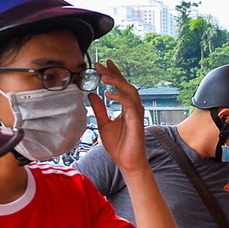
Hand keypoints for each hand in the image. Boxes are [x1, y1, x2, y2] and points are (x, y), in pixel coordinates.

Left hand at [88, 60, 148, 175]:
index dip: (113, 75)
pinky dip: (119, 97)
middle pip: (126, 85)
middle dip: (114, 74)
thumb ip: (99, 109)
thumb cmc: (119, 146)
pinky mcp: (137, 121)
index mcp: (126, 108)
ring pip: (129, 91)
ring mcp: (136, 113)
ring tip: (104, 75)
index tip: (103, 65)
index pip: (120, 87)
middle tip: (101, 65)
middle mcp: (133, 108)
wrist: (128, 163)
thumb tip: (92, 95)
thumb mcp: (104, 124)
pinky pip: (129, 104)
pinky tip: (108, 93)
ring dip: (117, 82)